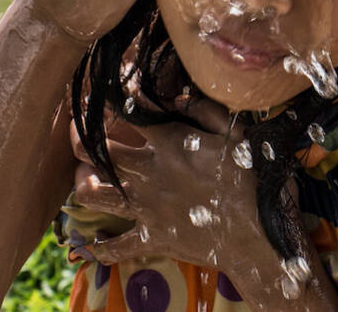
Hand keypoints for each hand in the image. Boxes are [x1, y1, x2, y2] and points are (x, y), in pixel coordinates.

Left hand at [71, 97, 334, 307]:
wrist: (262, 241)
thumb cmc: (256, 184)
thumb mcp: (240, 135)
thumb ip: (206, 109)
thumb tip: (175, 94)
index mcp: (171, 142)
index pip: (126, 111)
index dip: (107, 97)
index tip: (99, 91)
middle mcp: (150, 172)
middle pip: (96, 149)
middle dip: (79, 136)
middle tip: (75, 130)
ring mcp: (147, 208)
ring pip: (92, 193)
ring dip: (83, 181)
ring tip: (85, 175)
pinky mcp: (152, 239)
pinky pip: (116, 247)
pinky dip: (102, 247)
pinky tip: (96, 243)